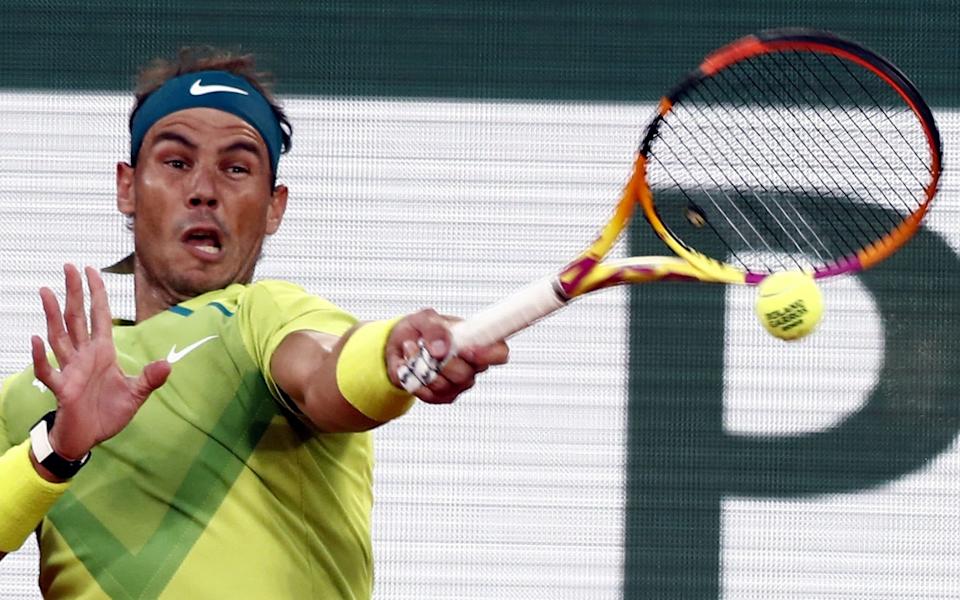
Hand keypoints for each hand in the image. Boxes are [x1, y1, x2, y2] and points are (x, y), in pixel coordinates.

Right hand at [31, 264, 170, 459]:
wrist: (90, 437)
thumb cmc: (109, 413)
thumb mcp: (136, 394)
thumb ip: (150, 378)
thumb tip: (168, 364)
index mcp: (103, 352)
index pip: (100, 316)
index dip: (96, 293)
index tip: (91, 270)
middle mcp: (84, 356)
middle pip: (77, 318)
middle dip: (74, 293)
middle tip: (68, 266)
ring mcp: (71, 370)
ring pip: (59, 337)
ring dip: (52, 315)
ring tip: (46, 291)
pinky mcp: (63, 389)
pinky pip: (48, 371)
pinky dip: (40, 357)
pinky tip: (35, 340)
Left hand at [385, 309, 508, 403]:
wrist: (400, 344)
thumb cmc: (420, 329)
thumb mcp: (425, 319)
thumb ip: (435, 329)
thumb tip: (441, 347)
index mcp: (477, 342)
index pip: (499, 352)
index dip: (488, 353)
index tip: (468, 349)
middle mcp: (472, 365)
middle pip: (466, 373)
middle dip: (441, 360)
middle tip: (425, 345)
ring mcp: (459, 383)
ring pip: (444, 384)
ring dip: (422, 367)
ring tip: (413, 350)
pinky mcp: (443, 396)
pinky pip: (429, 394)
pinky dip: (414, 379)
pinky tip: (412, 366)